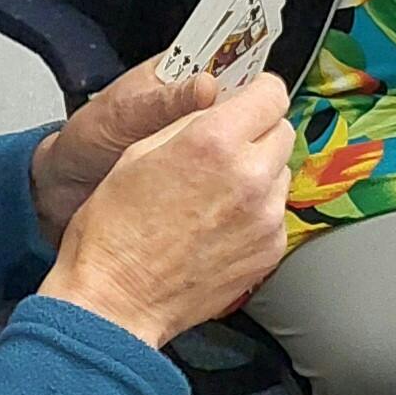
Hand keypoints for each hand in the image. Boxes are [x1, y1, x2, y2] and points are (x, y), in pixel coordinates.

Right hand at [39, 77, 292, 346]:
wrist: (117, 300)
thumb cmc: (113, 230)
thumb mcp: (138, 152)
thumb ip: (189, 123)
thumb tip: (220, 105)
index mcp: (215, 142)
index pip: (271, 94)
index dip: (257, 94)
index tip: (248, 100)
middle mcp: (250, 176)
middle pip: (281, 132)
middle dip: (257, 134)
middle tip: (223, 152)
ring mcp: (266, 216)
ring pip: (280, 174)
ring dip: (258, 175)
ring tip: (214, 196)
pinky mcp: (271, 249)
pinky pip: (275, 214)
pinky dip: (256, 213)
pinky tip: (219, 227)